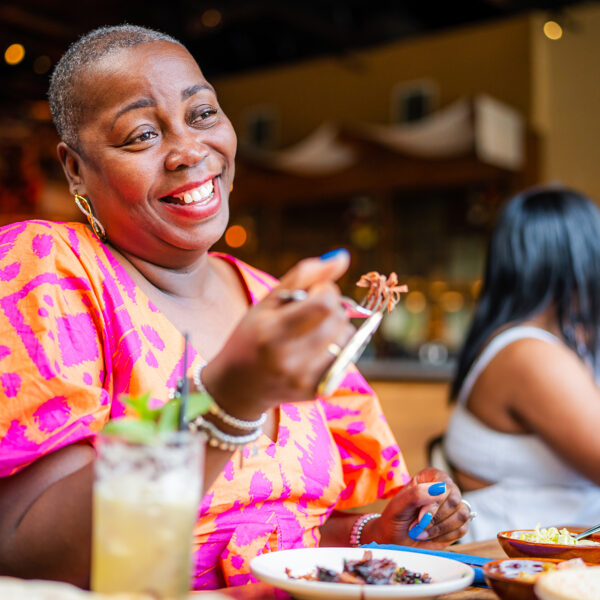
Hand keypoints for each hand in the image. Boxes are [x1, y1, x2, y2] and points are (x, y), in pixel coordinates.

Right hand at [203, 251, 355, 417]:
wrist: (237, 387)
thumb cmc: (252, 336)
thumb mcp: (267, 301)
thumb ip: (304, 275)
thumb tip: (343, 257)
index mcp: (271, 331)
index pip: (324, 302)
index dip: (325, 290)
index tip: (313, 292)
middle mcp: (288, 358)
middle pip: (338, 318)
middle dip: (331, 307)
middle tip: (311, 312)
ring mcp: (303, 378)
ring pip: (346, 338)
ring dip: (336, 328)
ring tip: (312, 332)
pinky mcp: (316, 391)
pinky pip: (345, 358)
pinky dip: (336, 349)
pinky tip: (315, 351)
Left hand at [368, 468, 469, 548]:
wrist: (396, 540)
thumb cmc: (395, 518)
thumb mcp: (399, 505)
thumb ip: (416, 494)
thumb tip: (439, 489)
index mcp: (429, 478)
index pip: (444, 482)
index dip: (436, 500)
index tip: (421, 514)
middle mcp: (443, 490)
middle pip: (455, 498)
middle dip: (435, 517)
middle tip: (418, 525)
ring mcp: (452, 508)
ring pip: (462, 514)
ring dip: (440, 527)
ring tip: (422, 532)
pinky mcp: (457, 524)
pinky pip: (462, 529)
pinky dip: (445, 536)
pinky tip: (431, 536)